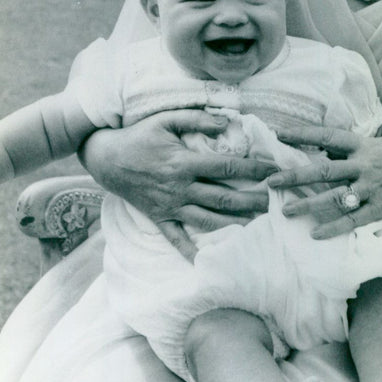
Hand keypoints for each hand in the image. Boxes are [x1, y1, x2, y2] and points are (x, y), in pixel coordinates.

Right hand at [79, 110, 274, 238]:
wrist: (106, 158)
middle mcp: (179, 188)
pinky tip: (206, 262)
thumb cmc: (139, 136)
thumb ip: (197, 119)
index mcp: (183, 163)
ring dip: (234, 223)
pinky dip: (190, 251)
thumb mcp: (166, 119)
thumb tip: (227, 122)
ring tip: (258, 224)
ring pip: (207, 220)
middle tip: (275, 203)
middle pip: (223, 198)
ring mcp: (169, 206)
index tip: (274, 170)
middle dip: (252, 201)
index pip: (227, 167)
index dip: (253, 169)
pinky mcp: (158, 217)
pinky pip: (176, 238)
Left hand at [268, 124, 381, 239]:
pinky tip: (315, 235)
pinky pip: (353, 220)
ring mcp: (372, 188)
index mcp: (364, 145)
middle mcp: (364, 165)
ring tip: (285, 211)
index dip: (303, 134)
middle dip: (294, 176)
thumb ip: (358, 149)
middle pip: (323, 171)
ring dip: (307, 205)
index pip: (327, 136)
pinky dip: (333, 228)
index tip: (279, 133)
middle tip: (270, 181)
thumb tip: (330, 152)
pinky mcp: (381, 208)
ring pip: (333, 198)